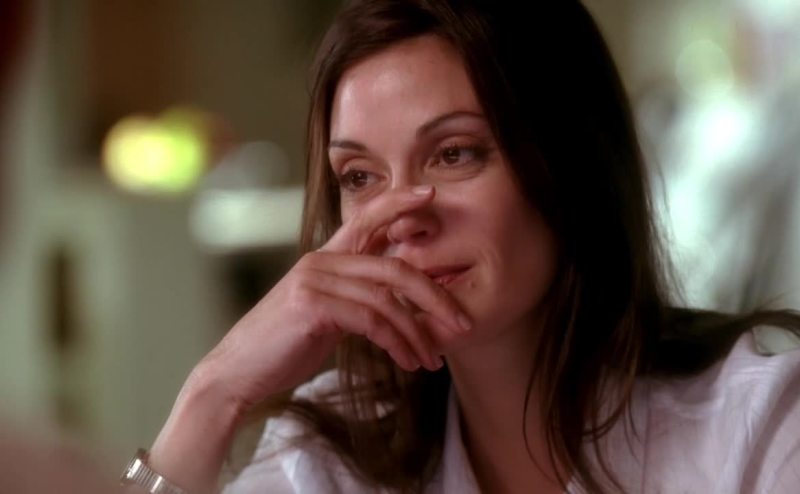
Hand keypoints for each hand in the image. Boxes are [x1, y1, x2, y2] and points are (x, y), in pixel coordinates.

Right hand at [149, 185, 470, 492]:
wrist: (237, 373)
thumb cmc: (285, 345)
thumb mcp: (327, 314)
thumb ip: (357, 298)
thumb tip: (400, 303)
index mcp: (326, 257)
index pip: (367, 218)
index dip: (399, 202)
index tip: (431, 196)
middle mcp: (320, 260)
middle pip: (394, 265)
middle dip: (435, 296)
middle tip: (462, 324)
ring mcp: (314, 279)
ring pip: (387, 297)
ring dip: (418, 333)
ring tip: (433, 360)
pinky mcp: (311, 304)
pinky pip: (371, 319)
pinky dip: (397, 342)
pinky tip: (407, 362)